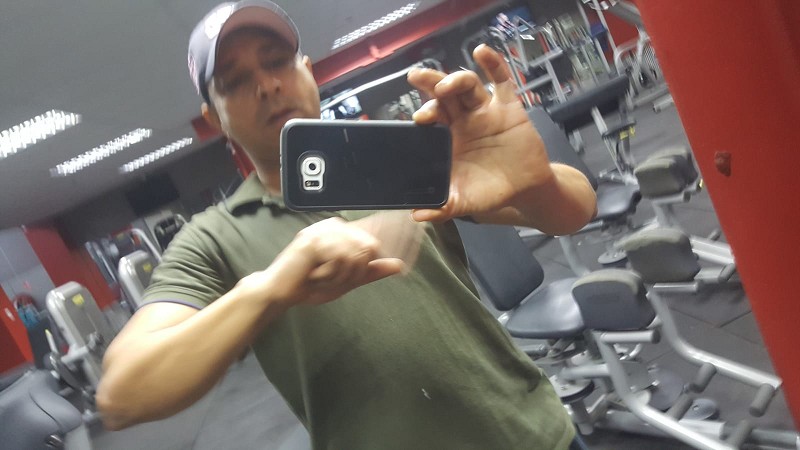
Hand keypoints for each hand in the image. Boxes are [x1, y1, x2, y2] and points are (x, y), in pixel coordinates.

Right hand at [237, 218, 403, 307]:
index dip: (392, 236)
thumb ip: (372, 272)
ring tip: (323, 277)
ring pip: (357, 254)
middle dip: (357, 272)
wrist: (280, 292)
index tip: (406, 234)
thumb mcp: (348, 280)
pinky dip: (331, 274)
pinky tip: (315, 274)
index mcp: (344, 232)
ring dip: (342, 276)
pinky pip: (340, 258)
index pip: (376, 229)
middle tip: (334, 279)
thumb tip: (399, 265)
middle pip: (370, 246)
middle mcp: (335, 226)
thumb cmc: (311, 285)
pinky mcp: (314, 239)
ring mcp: (324, 230)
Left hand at [407, 44, 554, 222]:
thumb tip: (417, 215)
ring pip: (468, 86)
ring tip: (447, 84)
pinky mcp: (509, 108)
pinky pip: (502, 81)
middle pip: (445, 94)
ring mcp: (487, 111)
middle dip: (431, 84)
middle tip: (417, 77)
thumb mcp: (464, 202)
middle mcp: (465, 119)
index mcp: (450, 137)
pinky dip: (493, 64)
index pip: (433, 117)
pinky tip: (482, 52)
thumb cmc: (490, 191)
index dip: (425, 113)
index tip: (419, 119)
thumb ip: (441, 207)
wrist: (524, 191)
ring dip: (456, 79)